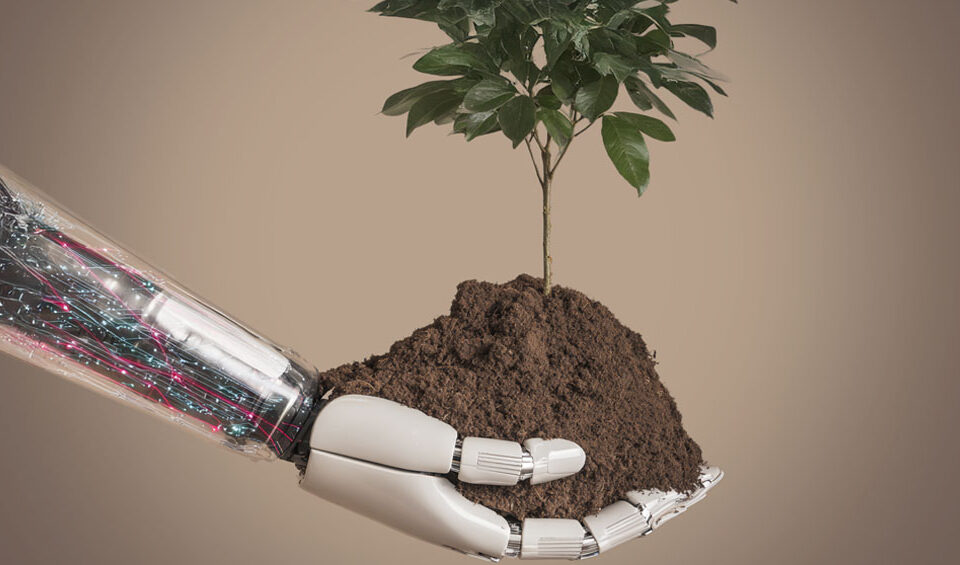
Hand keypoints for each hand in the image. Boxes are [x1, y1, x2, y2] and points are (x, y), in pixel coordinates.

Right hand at [299, 395, 721, 559]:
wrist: (312, 430)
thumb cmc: (366, 440)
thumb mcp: (436, 449)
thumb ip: (509, 461)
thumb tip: (579, 458)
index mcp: (485, 532)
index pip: (585, 537)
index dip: (640, 513)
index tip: (688, 486)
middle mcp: (489, 525)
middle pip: (583, 525)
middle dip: (641, 504)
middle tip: (693, 476)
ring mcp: (478, 505)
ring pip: (563, 503)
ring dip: (610, 484)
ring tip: (650, 457)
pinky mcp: (465, 478)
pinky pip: (533, 478)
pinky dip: (570, 464)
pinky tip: (586, 439)